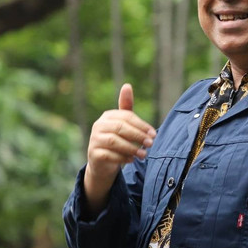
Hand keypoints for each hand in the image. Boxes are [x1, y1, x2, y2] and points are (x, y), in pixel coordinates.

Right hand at [83, 83, 155, 214]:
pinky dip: (122, 158)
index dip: (141, 125)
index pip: (126, 117)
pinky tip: (131, 160)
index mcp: (108, 116)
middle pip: (121, 128)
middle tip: (151, 144)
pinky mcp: (93, 154)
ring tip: (144, 154)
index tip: (154, 134)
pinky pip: (109, 155)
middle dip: (138, 136)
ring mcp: (94, 139)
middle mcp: (98, 125)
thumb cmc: (117, 139)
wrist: (102, 162)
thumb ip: (127, 107)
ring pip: (114, 142)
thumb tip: (127, 85)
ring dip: (131, 148)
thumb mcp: (123, 123)